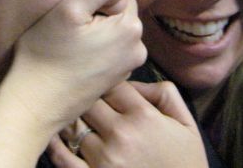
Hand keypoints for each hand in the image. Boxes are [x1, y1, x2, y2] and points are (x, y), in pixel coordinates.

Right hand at [6, 0, 146, 129]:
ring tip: (69, 46)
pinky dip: (94, 50)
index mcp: (130, 27)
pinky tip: (74, 60)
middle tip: (69, 30)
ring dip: (94, 32)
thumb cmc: (46, 54)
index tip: (75, 14)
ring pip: (113, 31)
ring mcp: (127, 67)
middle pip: (119, 13)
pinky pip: (108, 51)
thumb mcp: (70, 9)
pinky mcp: (115, 79)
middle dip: (97, 14)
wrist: (35, 103)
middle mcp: (137, 49)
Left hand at [48, 81, 207, 167]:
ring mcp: (103, 158)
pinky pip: (62, 157)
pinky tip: (55, 139)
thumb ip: (164, 93)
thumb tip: (133, 82)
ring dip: (76, 123)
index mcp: (143, 116)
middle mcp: (120, 134)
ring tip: (80, 122)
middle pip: (90, 102)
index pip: (112, 85)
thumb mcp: (186, 124)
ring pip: (74, 125)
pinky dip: (56, 146)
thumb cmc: (185, 163)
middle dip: (91, 102)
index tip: (110, 94)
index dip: (110, 87)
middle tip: (94, 107)